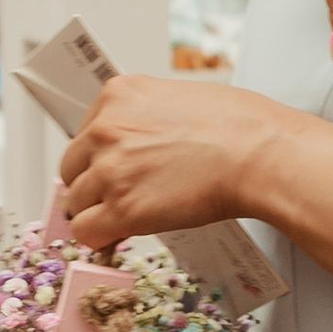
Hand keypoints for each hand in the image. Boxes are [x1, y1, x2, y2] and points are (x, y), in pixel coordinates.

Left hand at [59, 73, 283, 248]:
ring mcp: (111, 170)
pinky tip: (120, 234)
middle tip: (118, 194)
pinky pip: (85, 231)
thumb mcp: (180, 97)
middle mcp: (107, 128)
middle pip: (72, 167)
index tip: (114, 168)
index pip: (84, 132)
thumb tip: (141, 141)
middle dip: (93, 183)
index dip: (100, 155)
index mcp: (119, 94)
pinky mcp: (123, 209)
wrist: (260, 153)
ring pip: (76, 202)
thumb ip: (146, 115)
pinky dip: (100, 237)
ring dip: (98, 211)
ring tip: (129, 214)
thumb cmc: (239, 125)